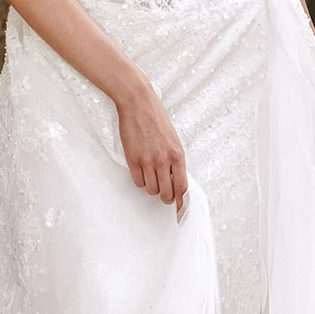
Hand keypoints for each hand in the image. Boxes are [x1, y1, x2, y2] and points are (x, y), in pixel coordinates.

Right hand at [115, 75, 188, 216]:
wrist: (138, 104)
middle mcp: (164, 160)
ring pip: (151, 190)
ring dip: (152, 188)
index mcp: (178, 154)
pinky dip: (140, 181)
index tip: (181, 209)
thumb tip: (175, 179)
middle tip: (164, 195)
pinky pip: (138, 182)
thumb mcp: (172, 140)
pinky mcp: (132, 159)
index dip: (182, 202)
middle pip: (166, 193)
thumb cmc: (156, 119)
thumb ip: (175, 160)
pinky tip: (141, 171)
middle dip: (166, 198)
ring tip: (151, 177)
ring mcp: (147, 160)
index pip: (182, 187)